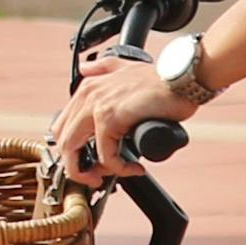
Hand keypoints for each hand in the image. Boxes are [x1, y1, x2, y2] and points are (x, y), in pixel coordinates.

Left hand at [46, 55, 196, 185]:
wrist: (182, 79)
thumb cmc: (161, 79)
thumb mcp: (124, 66)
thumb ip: (103, 67)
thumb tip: (85, 68)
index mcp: (87, 88)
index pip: (63, 126)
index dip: (73, 151)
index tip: (90, 164)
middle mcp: (87, 96)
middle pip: (62, 141)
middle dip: (75, 166)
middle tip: (96, 177)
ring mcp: (96, 106)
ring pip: (73, 150)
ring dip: (89, 172)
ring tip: (112, 176)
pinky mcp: (110, 117)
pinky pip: (106, 155)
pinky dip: (119, 168)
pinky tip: (134, 168)